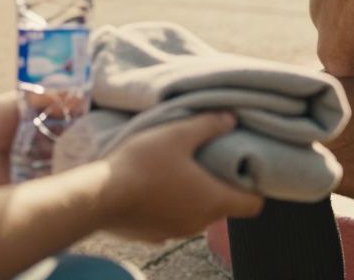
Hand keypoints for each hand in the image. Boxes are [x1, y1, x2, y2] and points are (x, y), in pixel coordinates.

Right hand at [101, 112, 263, 240]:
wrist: (97, 197)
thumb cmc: (142, 164)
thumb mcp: (178, 134)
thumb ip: (208, 125)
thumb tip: (231, 118)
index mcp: (214, 201)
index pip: (253, 205)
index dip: (256, 188)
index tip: (247, 169)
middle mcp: (199, 223)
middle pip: (225, 207)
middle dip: (223, 186)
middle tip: (214, 161)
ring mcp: (175, 232)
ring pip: (198, 214)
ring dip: (196, 195)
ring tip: (184, 170)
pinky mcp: (153, 235)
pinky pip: (173, 219)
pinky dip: (172, 205)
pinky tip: (158, 186)